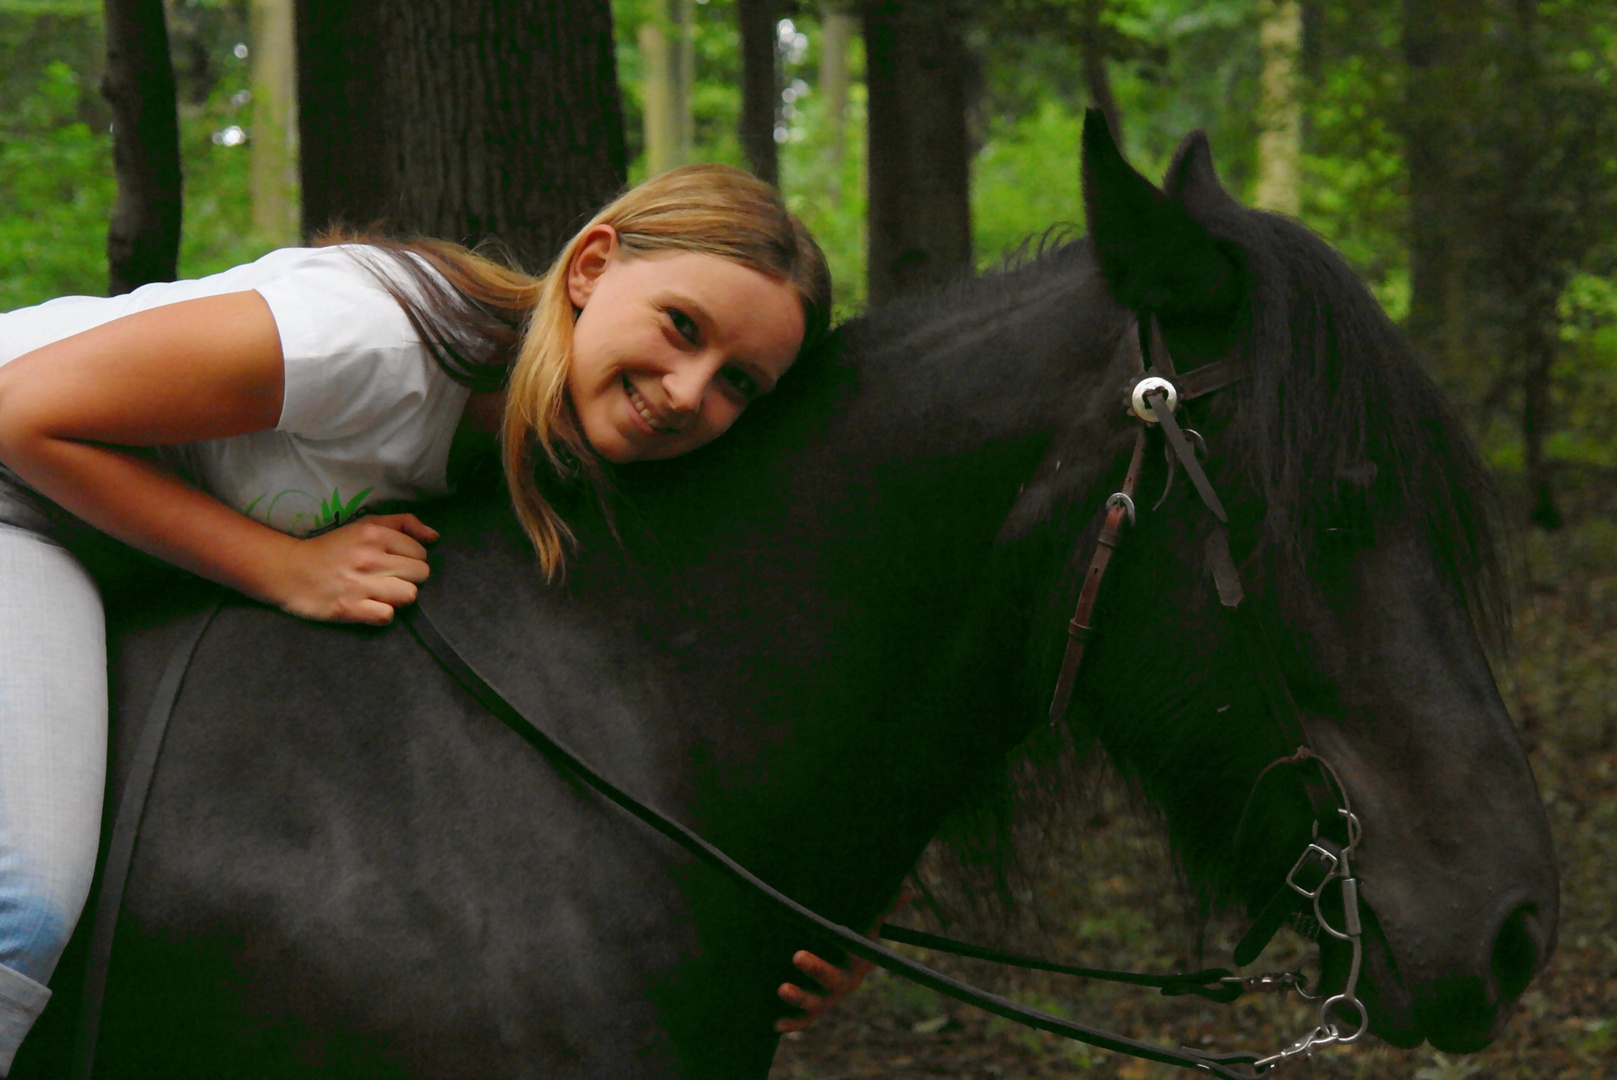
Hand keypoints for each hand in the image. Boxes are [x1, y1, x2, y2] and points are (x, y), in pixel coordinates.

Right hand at [267, 513, 437, 623]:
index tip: (394, 561)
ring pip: (410, 595)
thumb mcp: (366, 525)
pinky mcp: (350, 608)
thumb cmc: (333, 548)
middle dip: (408, 577)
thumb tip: (435, 537)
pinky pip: (388, 615)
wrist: (290, 570)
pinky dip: (382, 613)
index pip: (421, 552)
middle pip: (420, 574)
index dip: (411, 558)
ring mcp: (360, 585)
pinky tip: (370, 605)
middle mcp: (370, 557)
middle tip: (389, 577)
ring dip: (398, 596)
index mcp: (374, 534)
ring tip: (381, 592)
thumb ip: (403, 523)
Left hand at [774, 888, 911, 1033]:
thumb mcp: (866, 923)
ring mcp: (831, 998)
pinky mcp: (815, 1011)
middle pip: (835, 980)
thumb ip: (882, 908)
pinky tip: (777, 1024)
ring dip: (800, 998)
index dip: (849, 947)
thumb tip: (908, 890)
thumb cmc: (852, 936)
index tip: (836, 934)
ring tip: (782, 989)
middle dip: (817, 969)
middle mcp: (847, 981)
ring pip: (817, 1004)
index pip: (857, 954)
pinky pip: (805, 1021)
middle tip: (797, 955)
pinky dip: (793, 1025)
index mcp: (861, 960)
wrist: (838, 961)